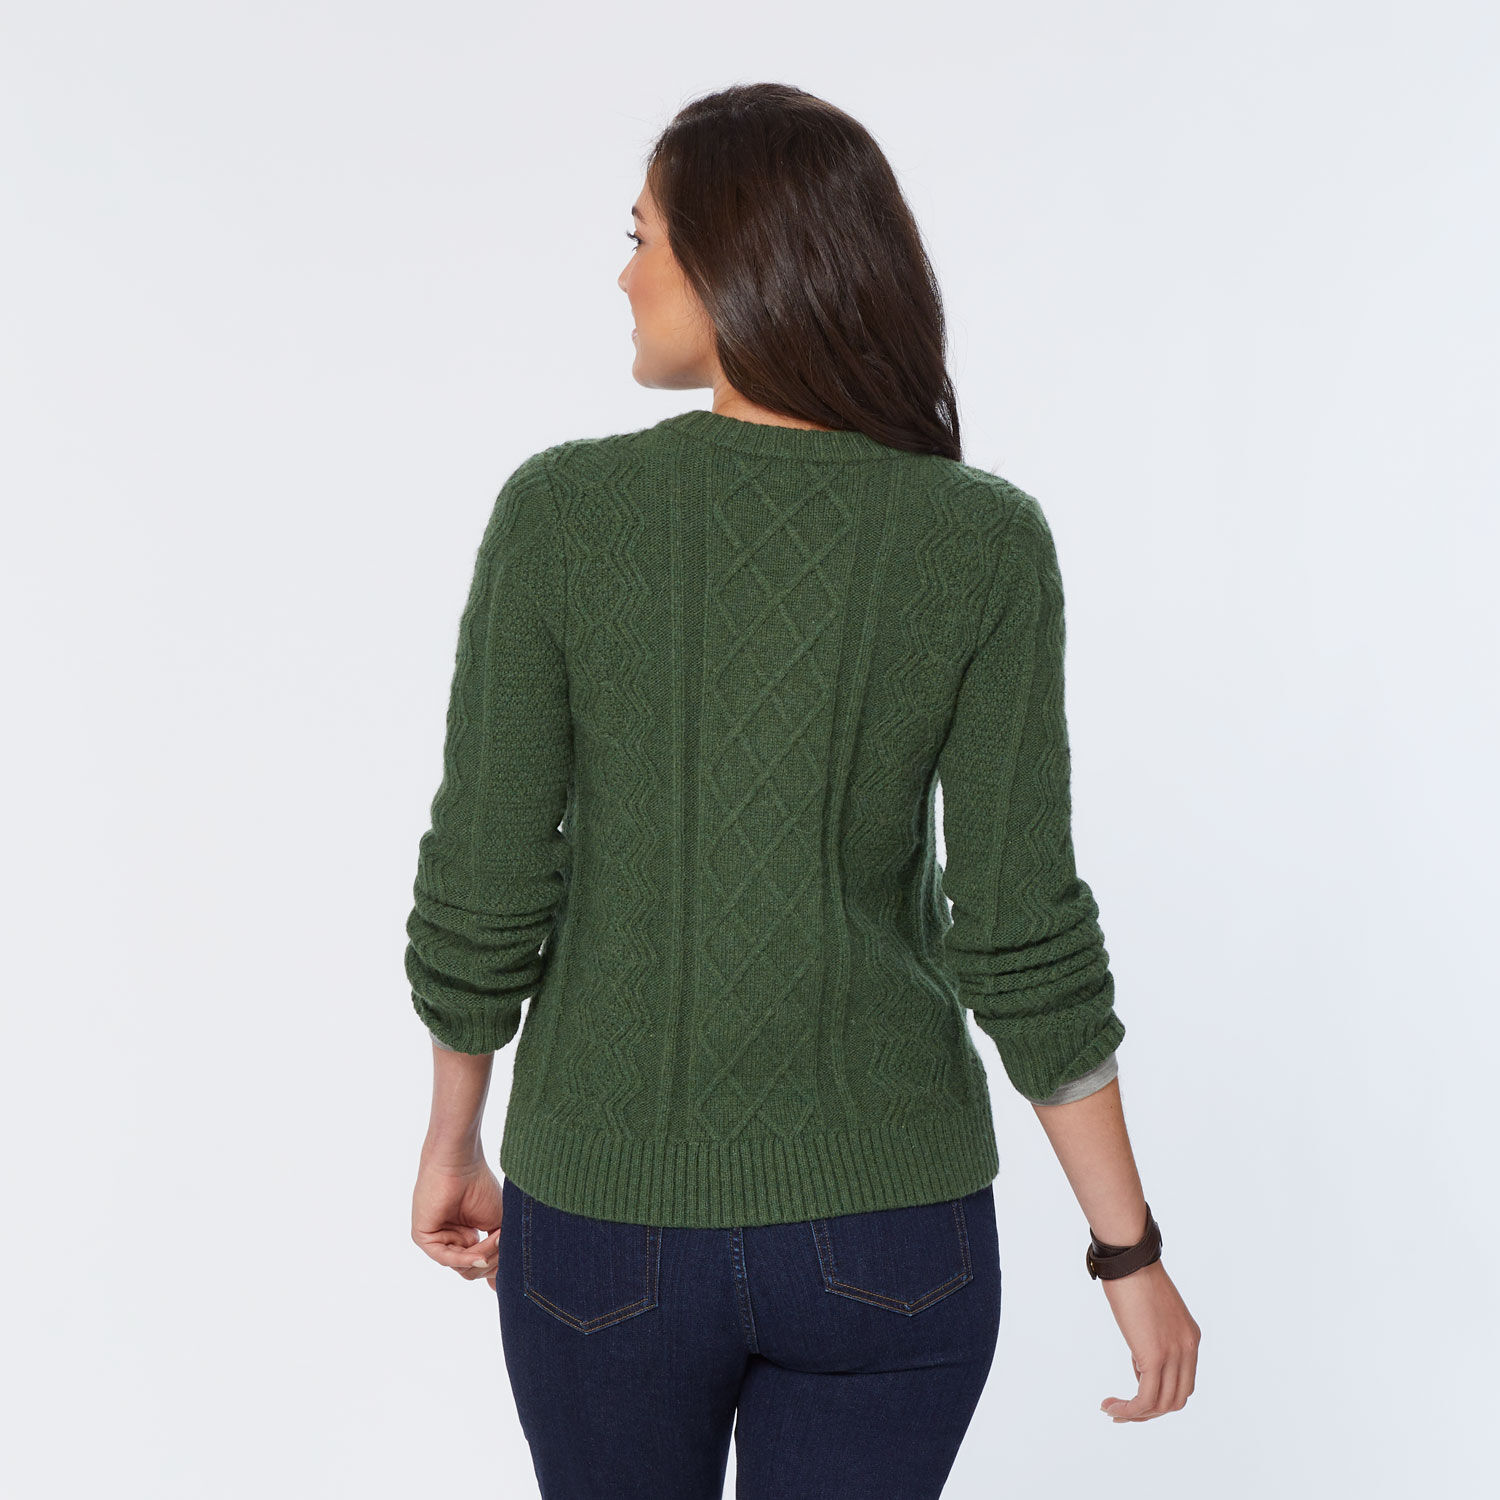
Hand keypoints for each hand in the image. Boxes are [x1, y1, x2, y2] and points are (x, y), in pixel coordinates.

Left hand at [411, 1150, 503, 1291]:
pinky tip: (479, 1250)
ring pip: (462, 1267)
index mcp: (466, 1239)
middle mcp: (450, 1241)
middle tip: (503, 1240)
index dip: (495, 1269)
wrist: (461, 1163)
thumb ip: (498, 1254)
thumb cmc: (479, 1186)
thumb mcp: (497, 1226)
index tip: (515, 1270)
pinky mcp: (424, 1237)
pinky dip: (465, 1257)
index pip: (479, 1267)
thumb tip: (497, 1288)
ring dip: (483, 1255)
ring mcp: (436, 1240)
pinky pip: (446, 1258)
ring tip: (496, 1236)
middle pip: (472, 1271)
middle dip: (492, 1260)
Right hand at [1096, 1259, 1199, 1420]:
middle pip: (1176, 1399)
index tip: (1134, 1394)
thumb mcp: (1151, 1311)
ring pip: (1162, 1404)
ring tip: (1112, 1410)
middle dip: (1149, 1411)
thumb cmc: (1132, 1275)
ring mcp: (1174, 1354)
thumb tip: (1141, 1354)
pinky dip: (1128, 1410)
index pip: (1183, 1383)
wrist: (1128, 1259)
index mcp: (1190, 1338)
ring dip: (1136, 1414)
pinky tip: (1110, 1407)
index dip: (1160, 1395)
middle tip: (1124, 1411)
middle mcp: (1188, 1349)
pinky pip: (1145, 1399)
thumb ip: (1153, 1334)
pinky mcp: (1155, 1356)